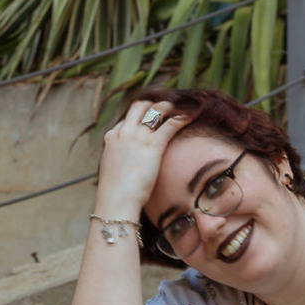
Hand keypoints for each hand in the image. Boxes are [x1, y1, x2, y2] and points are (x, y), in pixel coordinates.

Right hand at [95, 97, 188, 216]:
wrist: (116, 200)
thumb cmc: (115, 194)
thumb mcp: (114, 171)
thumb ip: (120, 162)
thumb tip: (128, 169)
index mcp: (112, 137)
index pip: (126, 119)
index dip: (139, 117)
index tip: (150, 120)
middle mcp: (124, 132)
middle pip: (140, 106)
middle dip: (153, 104)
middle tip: (166, 108)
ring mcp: (138, 136)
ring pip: (156, 110)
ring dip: (170, 106)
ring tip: (182, 108)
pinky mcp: (153, 144)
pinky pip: (171, 124)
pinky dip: (183, 118)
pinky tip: (192, 117)